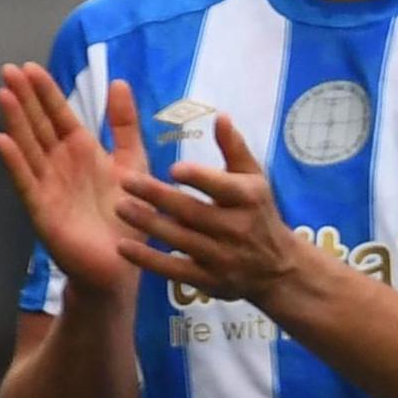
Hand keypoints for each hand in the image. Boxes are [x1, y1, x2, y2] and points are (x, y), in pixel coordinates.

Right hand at [0, 66, 146, 298]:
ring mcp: (48, 185)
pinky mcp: (43, 210)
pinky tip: (2, 141)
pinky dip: (15, 162)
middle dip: (24, 98)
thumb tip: (118, 81)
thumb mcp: (131, 162)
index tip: (29, 66)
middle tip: (8, 69)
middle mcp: (60, 164)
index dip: (45, 91)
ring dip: (16, 122)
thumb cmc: (126, 215)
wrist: (121, 264)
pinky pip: (27, 182)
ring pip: (29, 147)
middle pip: (39, 125)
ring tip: (3, 94)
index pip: (59, 114)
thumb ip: (125, 126)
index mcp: (81, 151)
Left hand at [118, 114, 310, 306]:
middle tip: (125, 180)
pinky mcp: (208, 281)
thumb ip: (234, 148)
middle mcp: (236, 228)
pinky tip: (123, 247)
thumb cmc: (260, 213)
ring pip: (179, 239)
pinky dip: (148, 260)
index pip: (222, 187)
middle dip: (158, 197)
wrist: (279, 269)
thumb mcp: (255, 178)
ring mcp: (221, 257)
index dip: (199, 178)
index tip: (174, 169)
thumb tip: (220, 116)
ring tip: (119, 207)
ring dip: (148, 224)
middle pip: (192, 212)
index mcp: (248, 198)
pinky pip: (174, 270)